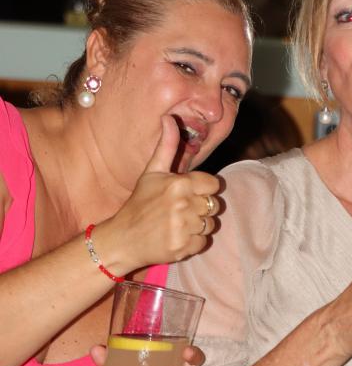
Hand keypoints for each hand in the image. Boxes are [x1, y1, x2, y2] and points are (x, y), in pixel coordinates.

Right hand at [98, 116, 220, 273]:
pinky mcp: (184, 247)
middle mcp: (184, 204)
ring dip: (198, 225)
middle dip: (200, 207)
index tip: (188, 193)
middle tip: (180, 210)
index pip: (213, 184)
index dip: (202, 189)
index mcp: (180, 183)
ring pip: (210, 224)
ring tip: (178, 223)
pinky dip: (193, 242)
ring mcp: (184, 227)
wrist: (122, 239)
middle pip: (213, 205)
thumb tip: (169, 118)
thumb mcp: (152, 172)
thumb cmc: (139, 203)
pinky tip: (176, 237)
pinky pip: (203, 242)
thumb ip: (167, 146)